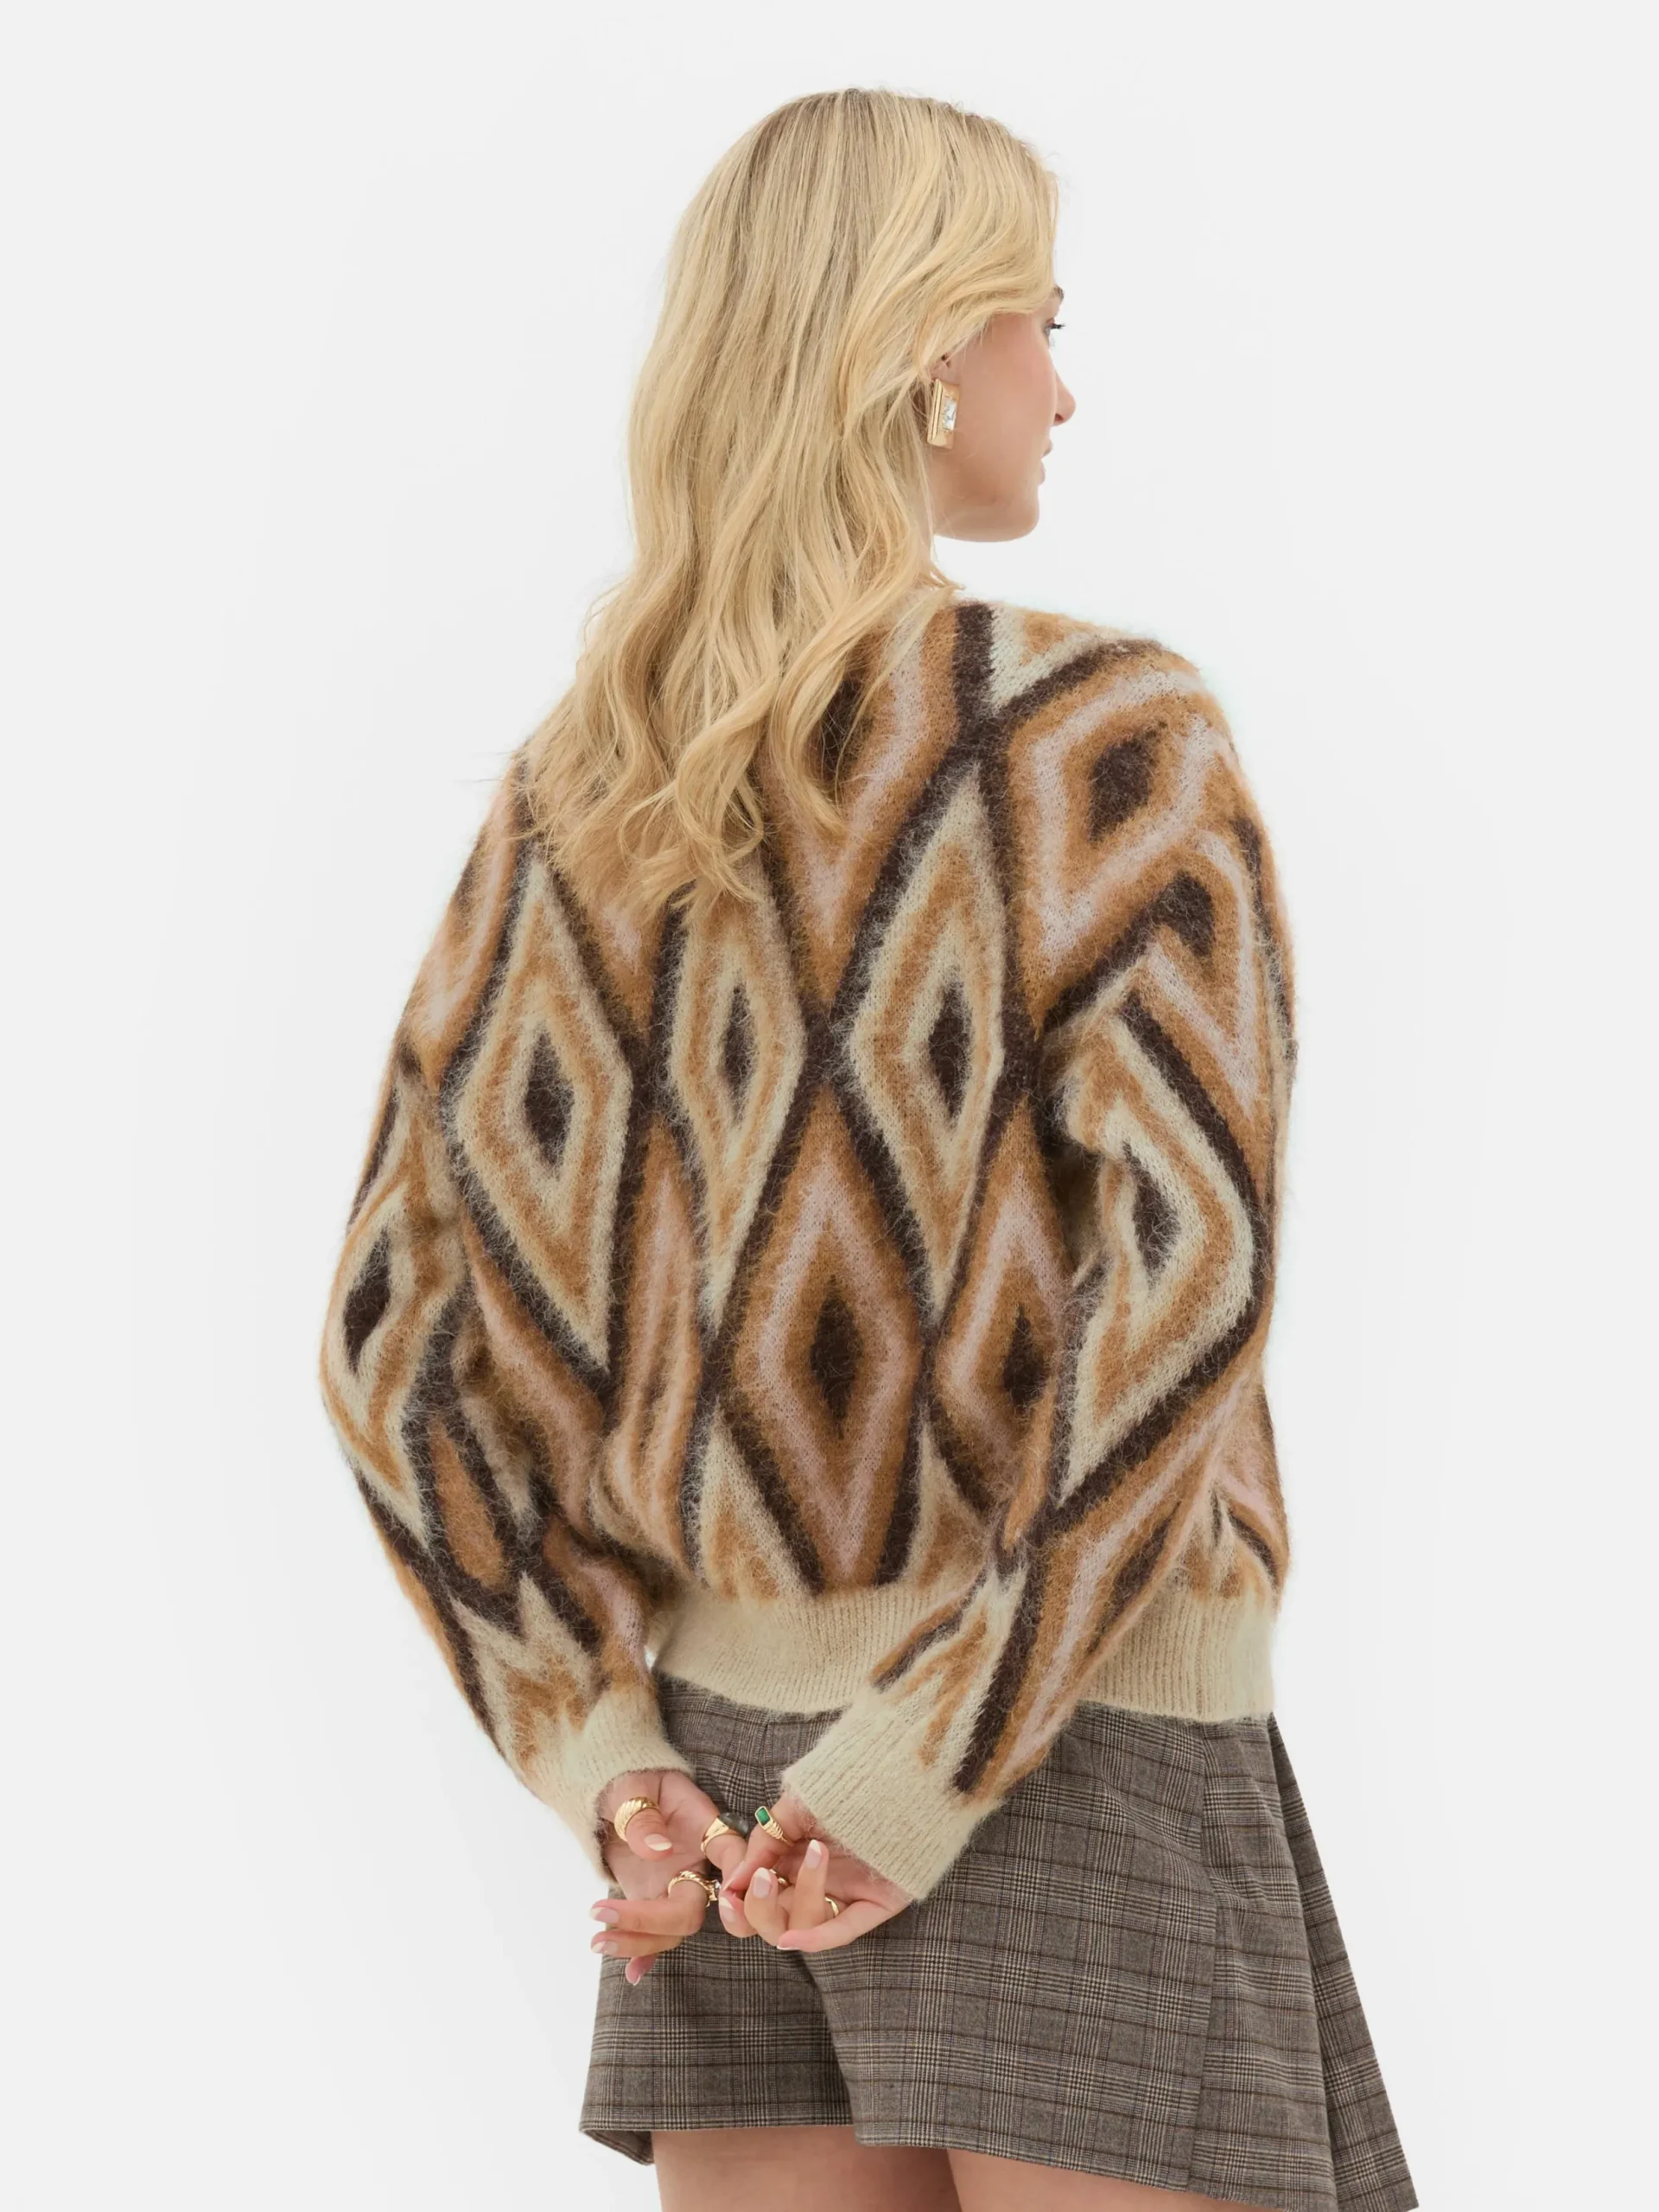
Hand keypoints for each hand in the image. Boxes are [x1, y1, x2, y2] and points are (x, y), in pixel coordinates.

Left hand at [591, 1768, 748, 1984]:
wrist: (613, 1790)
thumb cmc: (630, 1777)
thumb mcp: (633, 1785)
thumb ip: (642, 1815)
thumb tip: (657, 1851)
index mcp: (703, 1826)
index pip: (731, 1855)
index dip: (737, 1878)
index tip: (727, 1895)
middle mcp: (696, 1863)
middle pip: (693, 1906)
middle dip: (654, 1921)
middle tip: (606, 1915)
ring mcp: (674, 1885)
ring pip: (672, 1927)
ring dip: (639, 1941)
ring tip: (597, 1940)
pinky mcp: (652, 1898)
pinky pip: (654, 1934)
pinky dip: (644, 1954)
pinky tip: (631, 1974)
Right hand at [716, 1787, 913, 1952]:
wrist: (898, 1767)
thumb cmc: (846, 1781)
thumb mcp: (796, 1804)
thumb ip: (765, 1839)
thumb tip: (736, 1879)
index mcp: (793, 1860)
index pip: (757, 1897)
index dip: (738, 1903)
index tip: (728, 1891)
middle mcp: (815, 1882)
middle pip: (775, 1920)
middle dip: (758, 1908)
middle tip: (759, 1879)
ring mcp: (845, 1895)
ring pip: (806, 1923)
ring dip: (801, 1894)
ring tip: (815, 1851)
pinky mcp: (874, 1904)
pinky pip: (842, 1931)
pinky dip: (816, 1939)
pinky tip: (792, 1939)